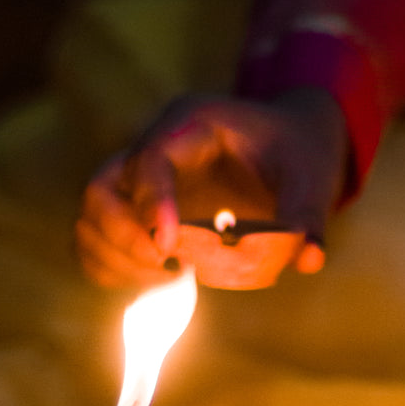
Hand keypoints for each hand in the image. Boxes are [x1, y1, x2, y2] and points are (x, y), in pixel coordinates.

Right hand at [75, 88, 347, 288]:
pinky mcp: (137, 207)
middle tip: (169, 269)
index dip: (152, 204)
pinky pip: (98, 237)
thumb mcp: (313, 175)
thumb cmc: (298, 152)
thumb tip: (309, 259)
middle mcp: (153, 144)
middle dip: (124, 237)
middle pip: (102, 187)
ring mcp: (139, 177)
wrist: (289, 142)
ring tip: (166, 278)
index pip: (149, 159)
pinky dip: (112, 266)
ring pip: (92, 215)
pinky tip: (153, 282)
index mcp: (191, 122)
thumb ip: (308, 215)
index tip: (170, 250)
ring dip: (115, 255)